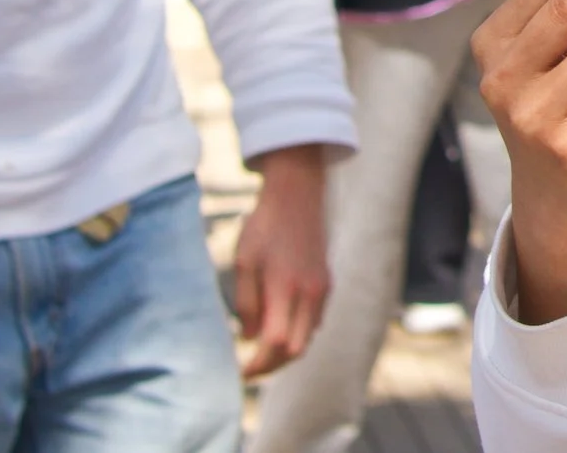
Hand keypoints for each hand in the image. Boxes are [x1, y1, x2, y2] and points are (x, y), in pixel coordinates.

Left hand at [234, 143, 331, 377]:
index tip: (240, 373)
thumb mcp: (244, 262)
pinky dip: (298, 333)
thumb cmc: (264, 226)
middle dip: (272, 366)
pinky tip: (279, 327)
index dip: (257, 365)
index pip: (274, 344)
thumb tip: (250, 338)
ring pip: (307, 337)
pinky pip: (315, 320)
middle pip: (295, 349)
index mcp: (286, 288)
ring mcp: (321, 288)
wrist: (297, 194)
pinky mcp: (326, 281)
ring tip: (261, 353)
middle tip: (250, 368)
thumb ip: (246, 304)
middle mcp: (310, 293)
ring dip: (286, 351)